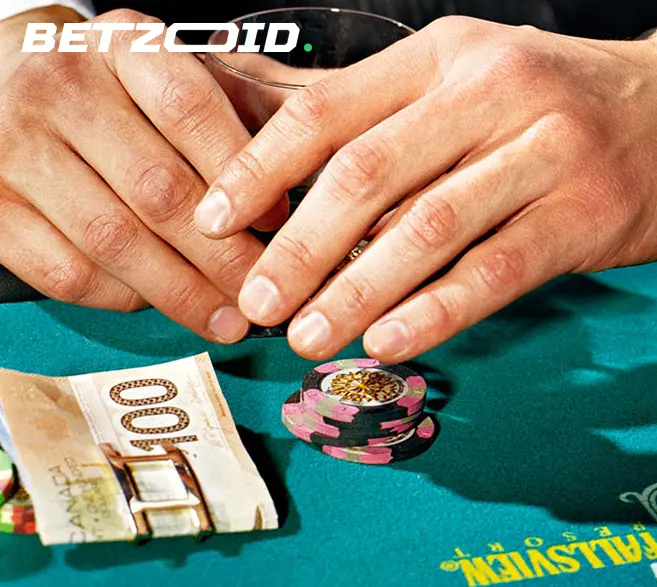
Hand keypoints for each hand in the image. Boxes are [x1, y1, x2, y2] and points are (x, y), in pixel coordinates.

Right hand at [0, 9, 263, 341]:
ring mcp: (12, 146)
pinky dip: (122, 298)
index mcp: (121, 46)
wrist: (9, 80)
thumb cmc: (123, 89)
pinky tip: (160, 303)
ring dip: (181, 292)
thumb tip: (309, 187)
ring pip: (113, 240)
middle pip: (158, 189)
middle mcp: (58, 87)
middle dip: (224, 256)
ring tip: (229, 319)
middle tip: (268, 294)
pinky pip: (66, 271)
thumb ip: (239, 113)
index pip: (190, 110)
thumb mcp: (178, 72)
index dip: (243, 176)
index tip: (283, 224)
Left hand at [198, 17, 656, 361]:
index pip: (330, 112)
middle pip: (368, 174)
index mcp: (449, 55)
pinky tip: (392, 342)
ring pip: (428, 229)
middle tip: (259, 303)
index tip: (214, 222)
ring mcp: (548, 151)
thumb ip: (393, 117)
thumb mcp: (480, 76)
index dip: (260, 171)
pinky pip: (497, 269)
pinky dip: (436, 311)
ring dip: (357, 293)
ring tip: (311, 337)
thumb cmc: (571, 105)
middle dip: (297, 247)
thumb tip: (278, 176)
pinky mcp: (590, 212)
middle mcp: (495, 92)